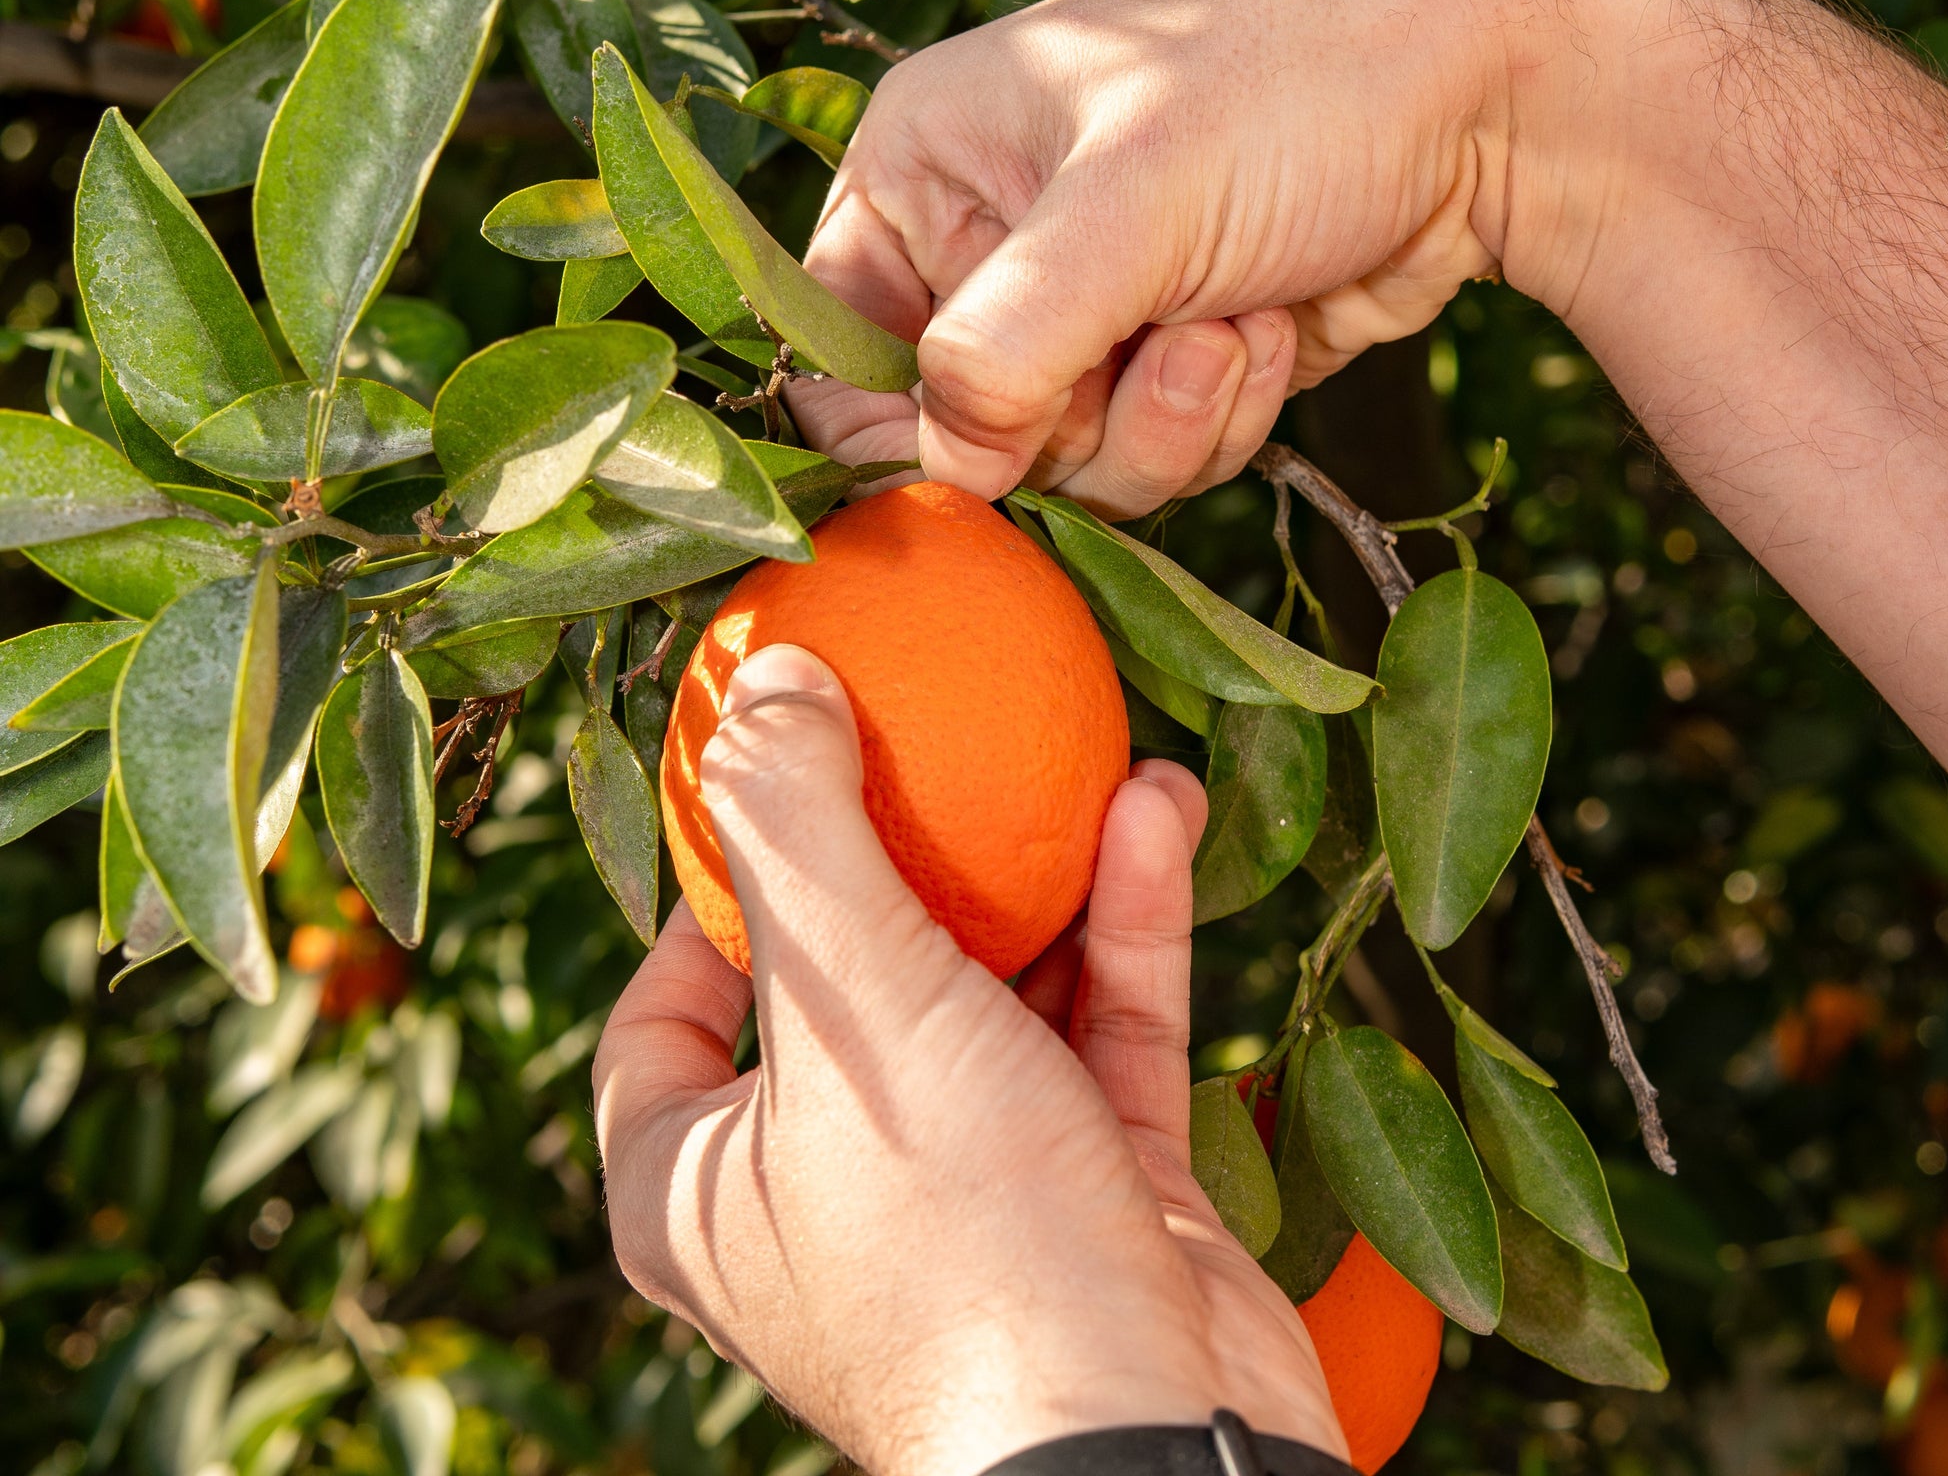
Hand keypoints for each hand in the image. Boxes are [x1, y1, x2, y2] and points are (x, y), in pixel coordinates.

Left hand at [593, 645, 1342, 1475]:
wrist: (1151, 1451)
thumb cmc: (959, 1243)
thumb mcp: (855, 1008)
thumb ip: (798, 830)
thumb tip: (757, 680)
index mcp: (703, 1183)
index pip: (656, 1022)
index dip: (699, 900)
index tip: (768, 784)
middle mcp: (825, 1189)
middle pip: (845, 982)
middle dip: (903, 852)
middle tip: (932, 726)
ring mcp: (970, 1189)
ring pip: (994, 991)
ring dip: (1045, 871)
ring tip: (1086, 743)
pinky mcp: (1097, 1189)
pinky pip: (1103, 1029)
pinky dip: (1126, 923)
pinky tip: (1158, 808)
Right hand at [794, 0, 1663, 515]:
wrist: (1496, 94)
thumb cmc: (1299, 83)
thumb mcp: (1135, 201)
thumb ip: (1008, 345)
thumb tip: (939, 468)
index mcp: (928, 162)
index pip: (833, 339)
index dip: (889, 423)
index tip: (974, 461)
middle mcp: (992, 239)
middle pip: (962, 427)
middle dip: (1076, 416)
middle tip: (1164, 336)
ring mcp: (1090, 307)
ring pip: (1068, 461)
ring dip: (1170, 417)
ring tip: (1238, 313)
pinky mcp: (1174, 360)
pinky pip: (1160, 455)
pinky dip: (1226, 415)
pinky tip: (1279, 322)